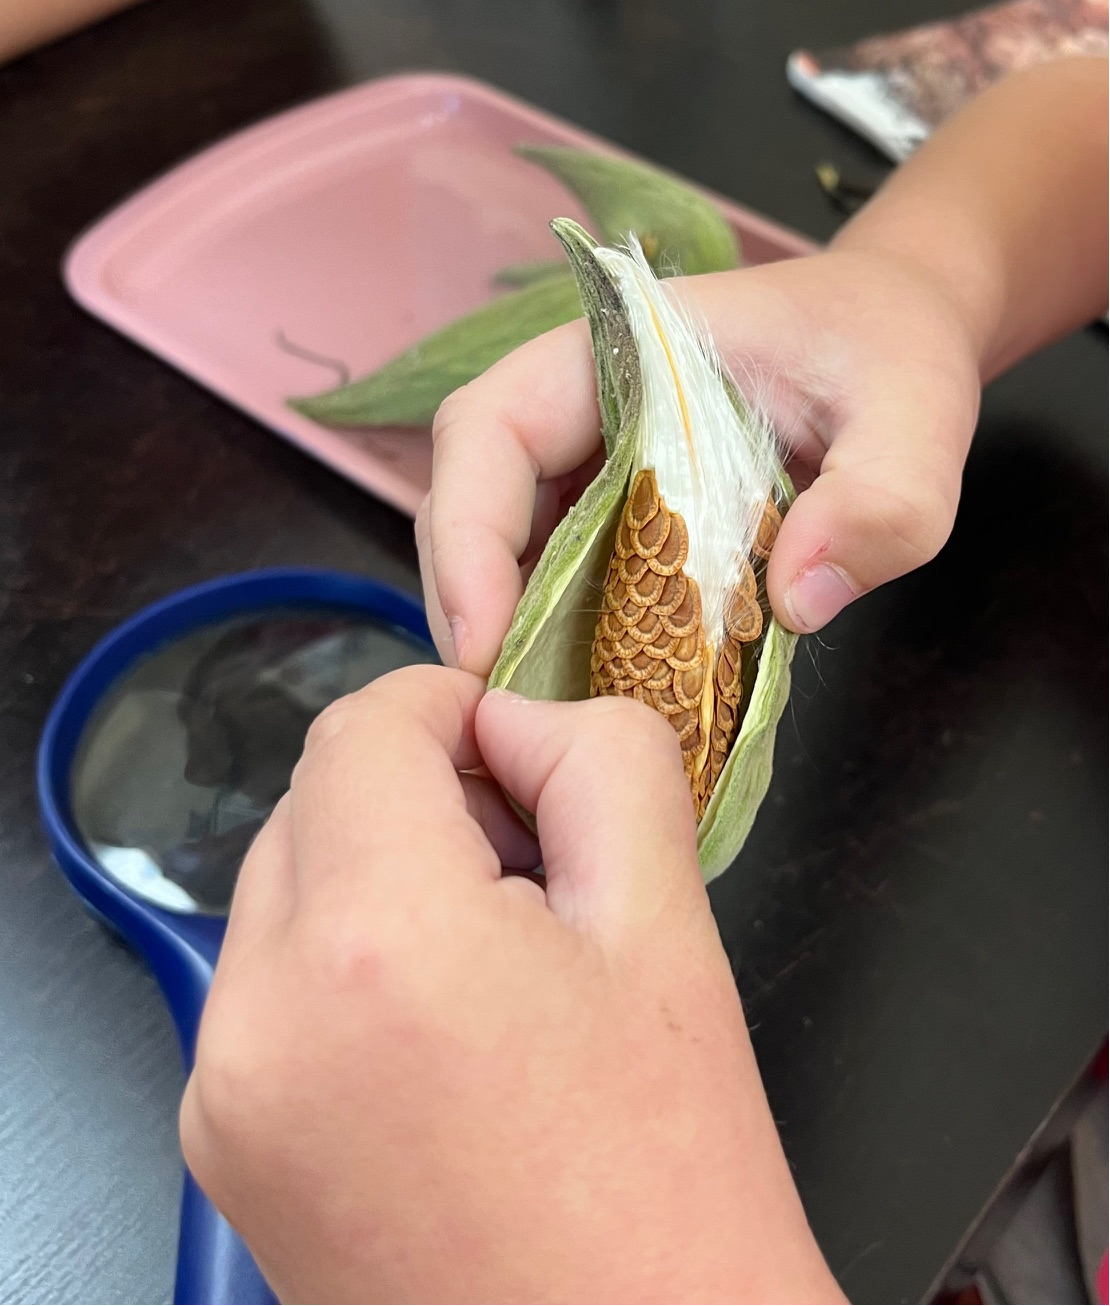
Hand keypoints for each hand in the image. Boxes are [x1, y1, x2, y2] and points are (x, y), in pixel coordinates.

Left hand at [181, 666, 840, 1304]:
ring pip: (285, 888)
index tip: (513, 742)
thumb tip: (518, 719)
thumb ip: (599, 762)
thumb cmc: (670, 1174)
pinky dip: (341, 962)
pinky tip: (440, 1029)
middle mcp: (261, 1014)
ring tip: (493, 956)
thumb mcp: (666, 925)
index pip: (362, 730)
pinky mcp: (223, 1147)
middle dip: (417, 795)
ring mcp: (224, 1092)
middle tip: (527, 860)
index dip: (447, 706)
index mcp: (376, 941)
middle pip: (313, 803)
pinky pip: (268, 986)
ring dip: (378, 875)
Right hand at [417, 245, 980, 673]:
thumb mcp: (916, 415)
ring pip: (510, 548)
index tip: (483, 639)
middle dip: (472, 605)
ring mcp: (595, 463)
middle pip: (475, 499)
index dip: (464, 532)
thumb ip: (882, 499)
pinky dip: (567, 638)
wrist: (895, 343)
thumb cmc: (892, 353)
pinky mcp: (621, 513)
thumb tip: (796, 603)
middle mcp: (583, 408)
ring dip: (514, 633)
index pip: (491, 428)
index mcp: (620, 354)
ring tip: (538, 722)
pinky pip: (568, 576)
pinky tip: (593, 695)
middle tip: (502, 713)